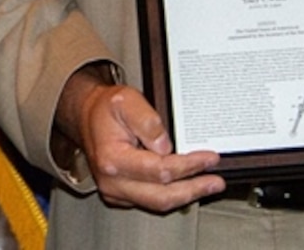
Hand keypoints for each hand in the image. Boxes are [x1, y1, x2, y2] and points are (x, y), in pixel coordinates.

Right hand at [58, 67, 221, 211]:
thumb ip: (147, 120)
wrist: (87, 116)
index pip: (159, 170)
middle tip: (216, 182)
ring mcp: (115, 191)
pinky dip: (173, 195)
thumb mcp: (126, 100)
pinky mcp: (121, 194)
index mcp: (112, 159)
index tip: (209, 158)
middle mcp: (112, 180)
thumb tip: (166, 144)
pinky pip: (151, 201)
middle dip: (193, 189)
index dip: (189, 165)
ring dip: (186, 195)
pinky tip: (188, 185)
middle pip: (161, 196)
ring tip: (208, 185)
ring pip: (158, 203)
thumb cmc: (106, 109)